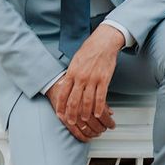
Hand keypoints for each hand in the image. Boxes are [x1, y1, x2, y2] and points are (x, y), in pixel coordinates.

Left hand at [46, 25, 124, 141]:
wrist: (103, 42)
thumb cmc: (89, 51)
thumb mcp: (75, 62)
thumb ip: (70, 75)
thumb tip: (65, 86)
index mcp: (72, 73)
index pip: (63, 93)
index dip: (61, 106)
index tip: (60, 114)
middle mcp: (81, 77)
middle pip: (74, 100)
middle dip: (71, 113)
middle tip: (71, 122)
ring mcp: (93, 79)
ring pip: (87, 101)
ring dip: (85, 113)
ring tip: (84, 120)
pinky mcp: (104, 79)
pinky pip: (101, 96)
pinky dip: (99, 107)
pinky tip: (97, 113)